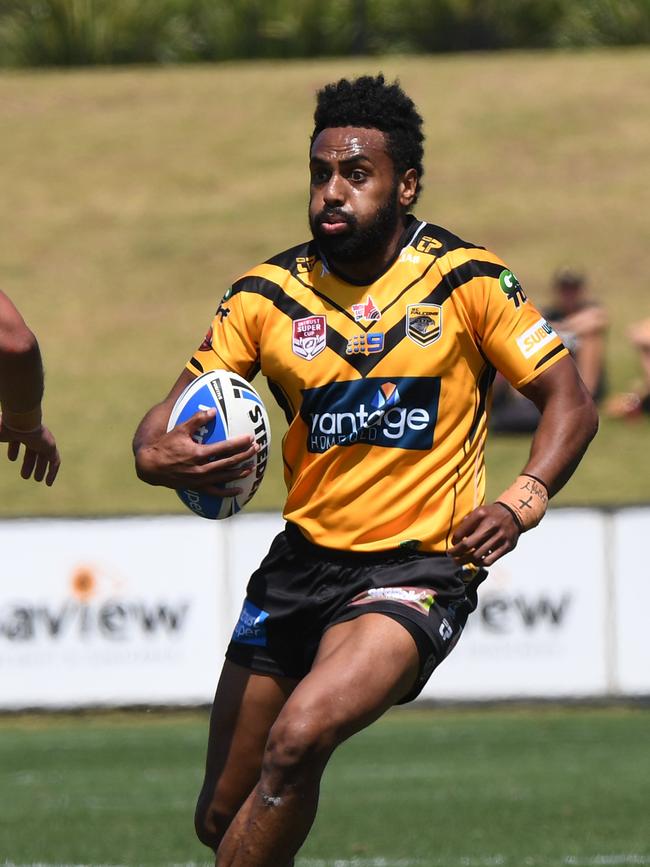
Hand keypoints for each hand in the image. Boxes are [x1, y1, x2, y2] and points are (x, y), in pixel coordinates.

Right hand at [0, 421, 60, 485]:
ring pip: (44, 456)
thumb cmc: (3, 428)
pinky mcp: (50, 446)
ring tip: (36, 480)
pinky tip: (48, 483)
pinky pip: (55, 461)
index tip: (11, 458)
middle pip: (32, 450)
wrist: (20, 422)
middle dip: (29, 463)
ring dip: (40, 468)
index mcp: (18, 430)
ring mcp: (42, 440)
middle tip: (25, 476)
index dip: (14, 449)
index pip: (17, 439)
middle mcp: (31, 434)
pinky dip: (52, 472)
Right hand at [134, 408, 258, 496]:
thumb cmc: (165, 445)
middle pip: (229, 462)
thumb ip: (197, 420)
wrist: (151, 467)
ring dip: (240, 472)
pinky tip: (239, 490)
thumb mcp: (180, 429)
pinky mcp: (197, 487)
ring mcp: (200, 480)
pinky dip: (228, 492)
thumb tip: (213, 410)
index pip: (225, 448)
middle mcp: (202, 468)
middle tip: (256, 449)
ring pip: (225, 477)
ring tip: (252, 467)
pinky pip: (216, 492)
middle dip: (245, 455)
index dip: (240, 443)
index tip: (251, 438)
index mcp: (199, 454)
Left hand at [448, 503, 520, 566]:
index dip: (454, 541)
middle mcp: (490, 526)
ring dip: (465, 560)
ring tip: (459, 561)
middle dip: (456, 553)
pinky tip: (475, 561)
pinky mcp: (506, 547)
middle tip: (451, 555)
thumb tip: (457, 539)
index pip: (461, 532)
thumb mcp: (478, 511)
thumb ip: (467, 523)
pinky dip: (479, 563)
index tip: (453, 544)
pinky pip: (489, 561)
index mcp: (480, 515)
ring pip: (477, 556)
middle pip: (468, 545)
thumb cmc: (491, 515)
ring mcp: (499, 537)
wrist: (514, 514)